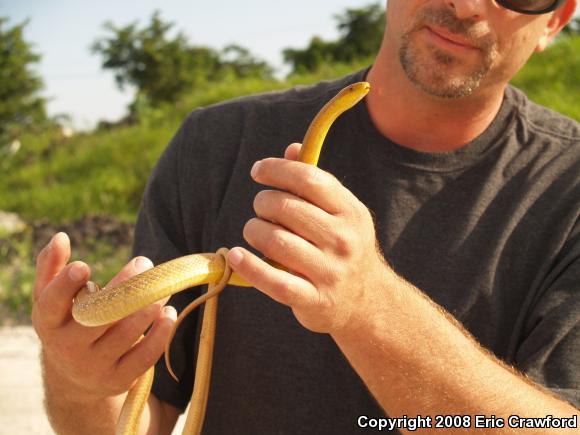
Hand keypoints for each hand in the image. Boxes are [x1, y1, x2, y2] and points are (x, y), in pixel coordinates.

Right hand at [32, 232, 175, 402]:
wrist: (75, 378)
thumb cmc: (67, 323)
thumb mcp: (51, 298)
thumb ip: (52, 266)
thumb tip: (60, 237)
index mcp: (49, 322)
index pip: (52, 305)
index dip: (65, 286)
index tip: (84, 267)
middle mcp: (68, 347)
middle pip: (97, 316)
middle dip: (123, 288)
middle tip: (144, 263)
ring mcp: (94, 365)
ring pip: (126, 334)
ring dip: (148, 307)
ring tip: (164, 288)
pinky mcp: (118, 379)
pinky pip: (144, 357)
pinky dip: (160, 334)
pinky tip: (170, 314)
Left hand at [227, 143, 390, 334]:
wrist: (368, 301)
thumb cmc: (344, 248)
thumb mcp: (341, 214)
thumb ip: (316, 183)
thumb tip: (291, 149)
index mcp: (350, 212)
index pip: (308, 179)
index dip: (276, 169)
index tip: (258, 171)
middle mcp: (343, 240)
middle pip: (287, 208)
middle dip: (263, 203)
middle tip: (261, 210)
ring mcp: (330, 272)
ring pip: (276, 241)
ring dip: (254, 231)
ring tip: (254, 232)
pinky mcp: (315, 299)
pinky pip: (275, 282)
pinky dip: (250, 267)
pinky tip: (236, 256)